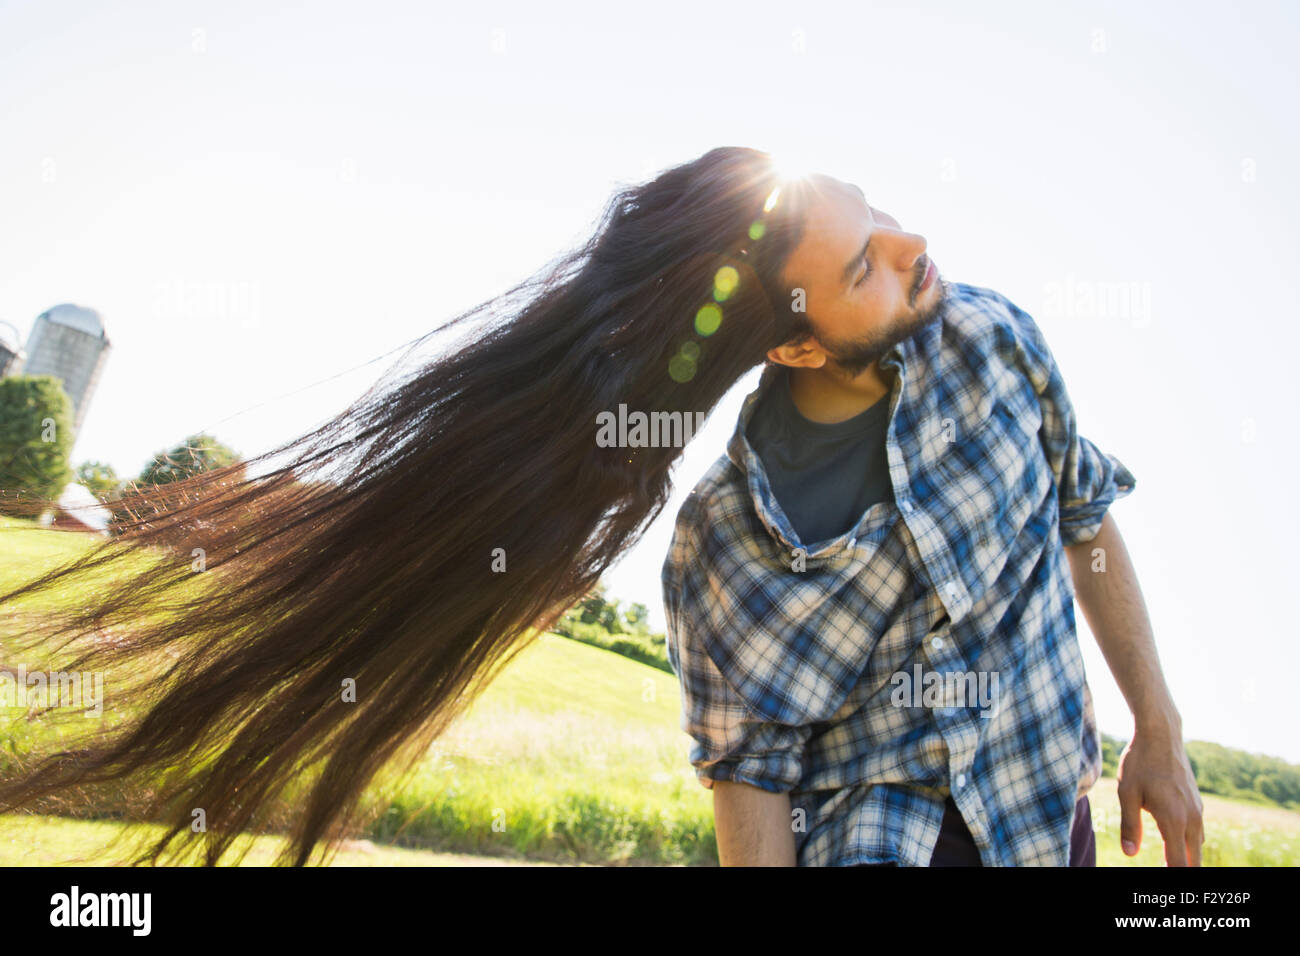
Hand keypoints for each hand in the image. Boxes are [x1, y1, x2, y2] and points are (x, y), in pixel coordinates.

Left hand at [1116, 728, 1203, 865]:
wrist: (1161, 735)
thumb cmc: (1140, 762)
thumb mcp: (1127, 793)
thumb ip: (1130, 825)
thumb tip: (1130, 854)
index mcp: (1174, 819)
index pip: (1179, 862)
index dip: (1173, 875)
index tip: (1164, 881)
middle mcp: (1191, 818)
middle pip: (1193, 859)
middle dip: (1183, 870)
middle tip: (1169, 874)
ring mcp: (1197, 810)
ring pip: (1197, 846)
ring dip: (1187, 858)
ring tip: (1174, 867)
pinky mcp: (1197, 802)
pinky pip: (1196, 832)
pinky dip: (1189, 844)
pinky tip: (1177, 845)